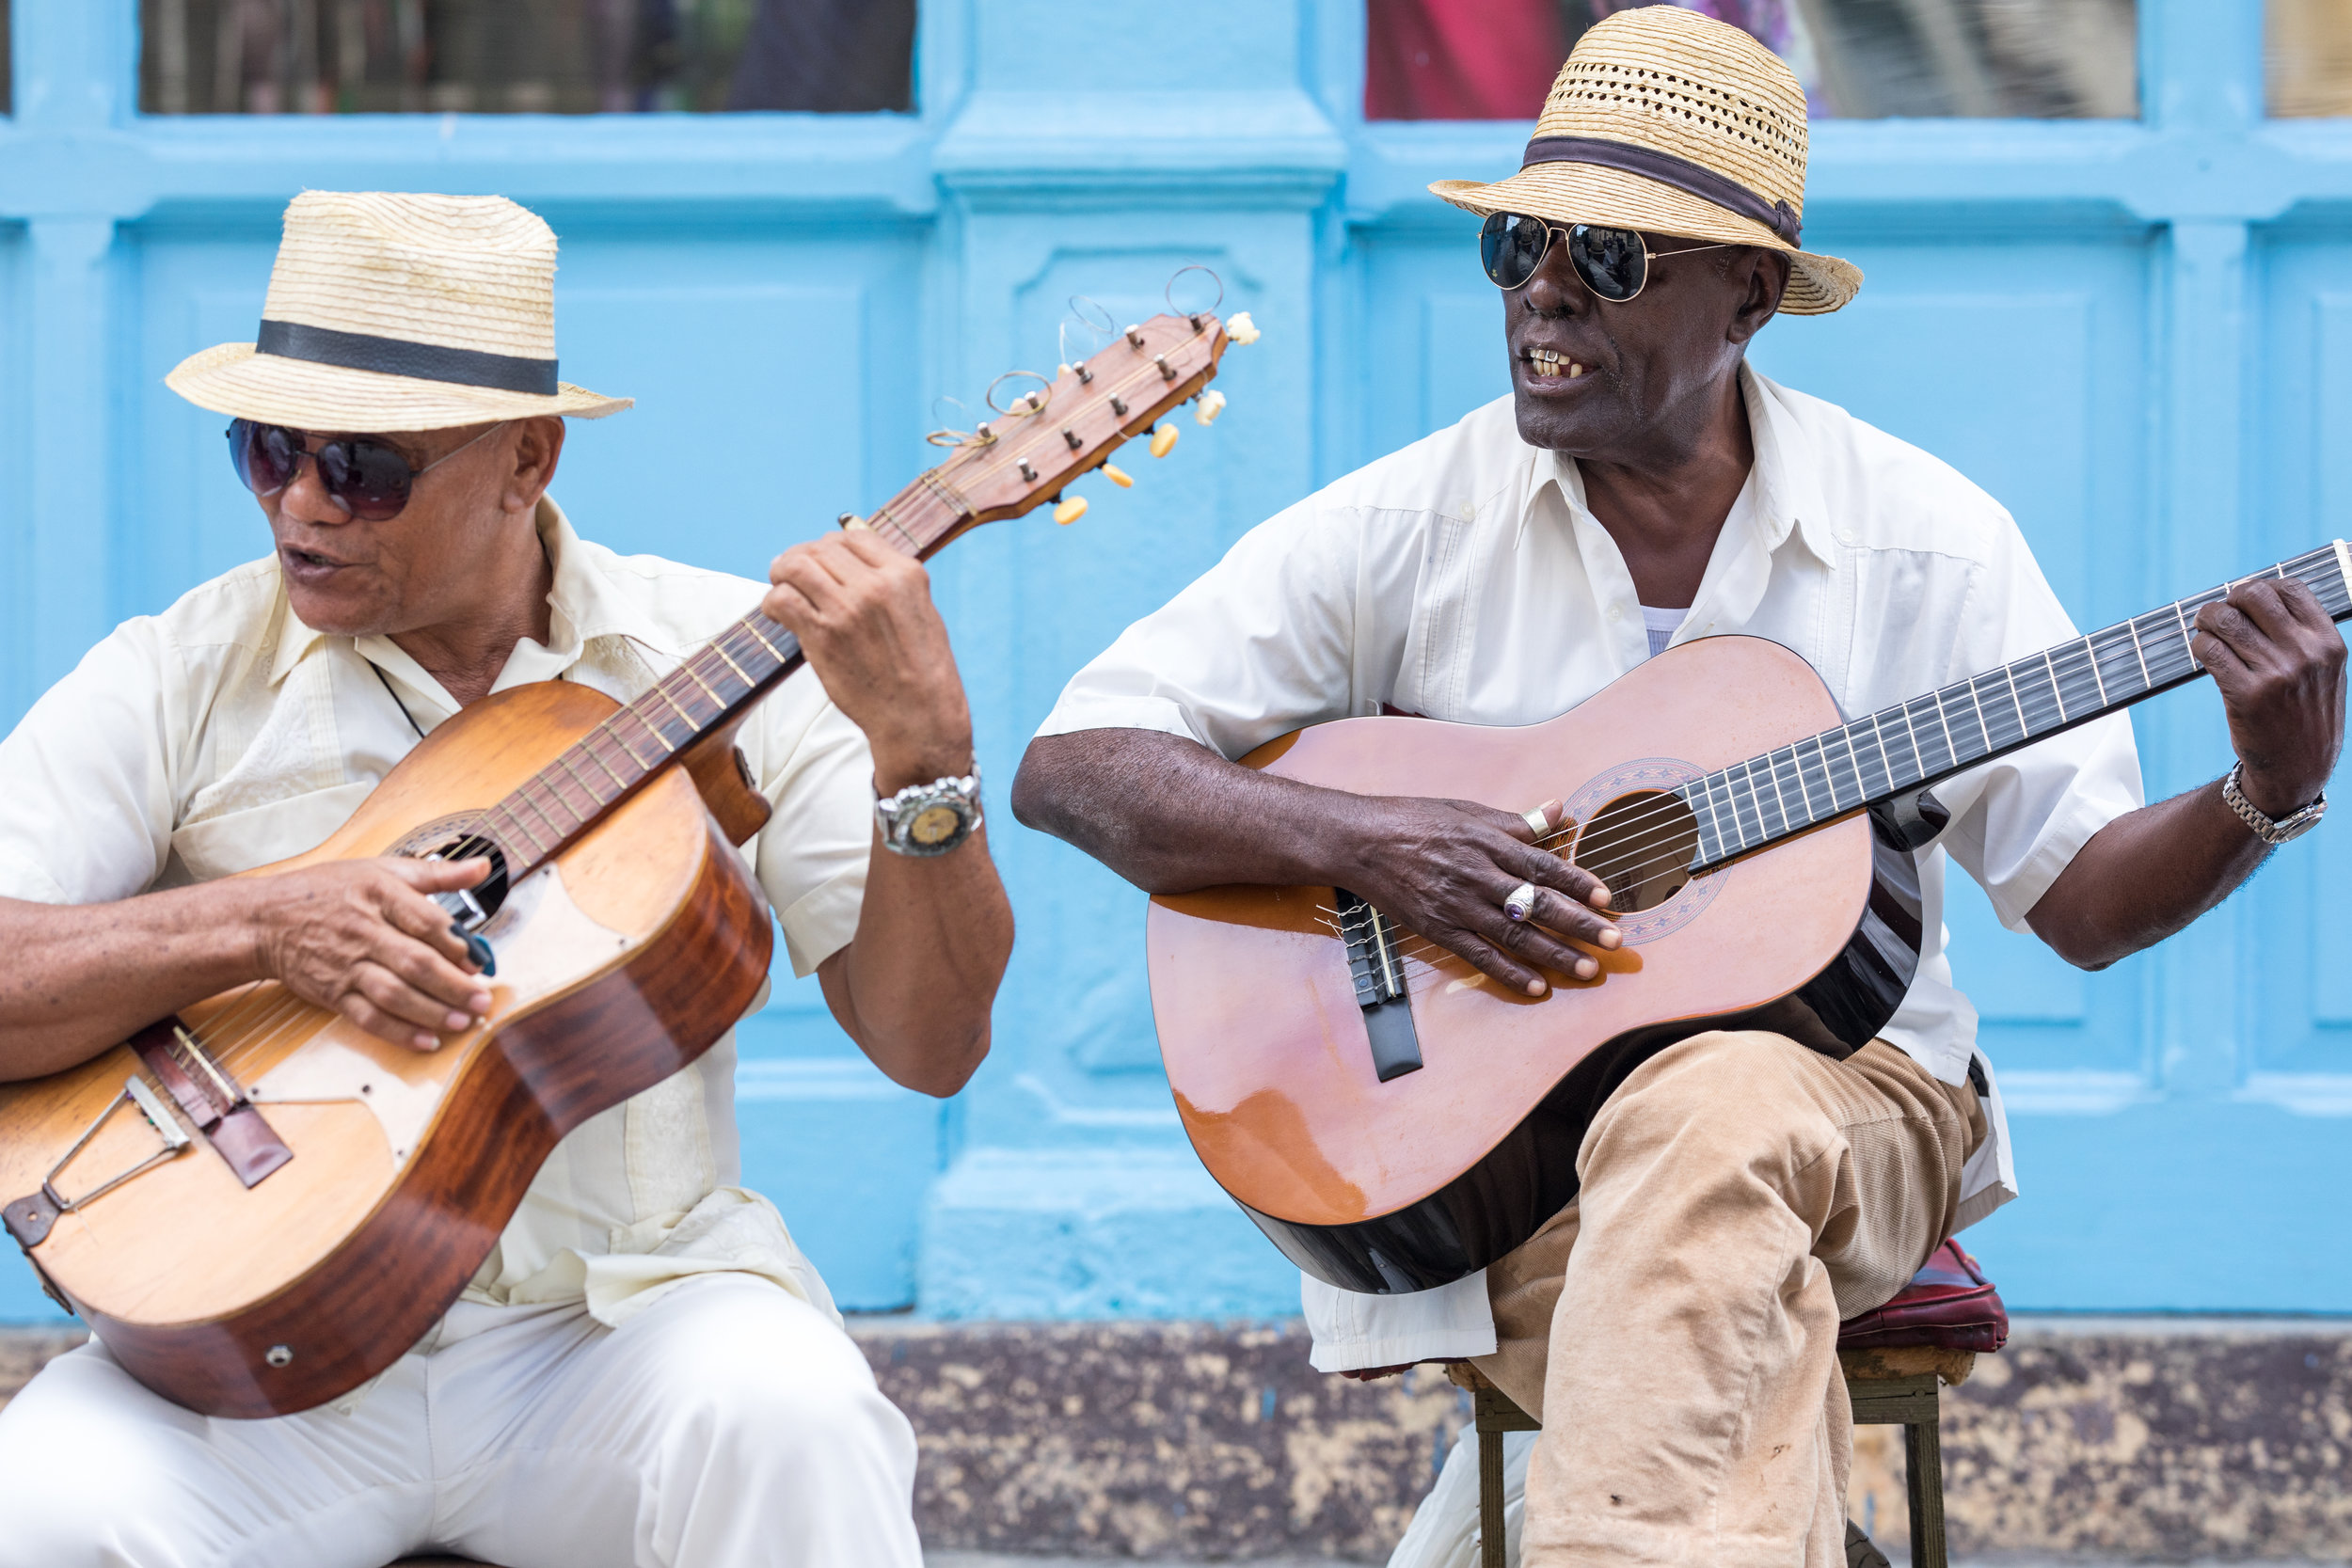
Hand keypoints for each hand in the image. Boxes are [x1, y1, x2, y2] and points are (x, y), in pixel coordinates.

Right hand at [250, 857, 493, 1051]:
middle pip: (415, 962)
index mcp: (378, 894)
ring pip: (394, 994)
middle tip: (483, 998)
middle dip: (454, 985)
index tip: (479, 961)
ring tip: (463, 1021)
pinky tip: (426, 1041)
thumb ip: (436, 873)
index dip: (457, 944)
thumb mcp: (380, 869)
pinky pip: (369, 1018)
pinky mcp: (333, 994)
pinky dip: (399, 1033)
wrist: (264, 920)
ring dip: (432, 1012)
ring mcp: (346, 966)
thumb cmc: (326, 891)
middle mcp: (363, 931)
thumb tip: (483, 866)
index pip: (426, 921)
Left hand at [763, 529, 974, 791]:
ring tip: (780, 586)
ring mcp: (848, 609)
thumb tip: (855, 552)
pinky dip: (773, 602)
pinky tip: (777, 613)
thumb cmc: (922, 670)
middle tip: (791, 573)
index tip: (822, 561)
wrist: (919, 717)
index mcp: (906, 575)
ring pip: (796, 565)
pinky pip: (782, 599)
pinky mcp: (823, 635)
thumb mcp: (921, 613)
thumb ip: (892, 582)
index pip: (855, 537)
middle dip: (802, 556)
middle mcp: (876, 585)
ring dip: (782, 573)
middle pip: (822, 547)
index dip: (832, 545)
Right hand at [1329, 795, 1616, 997]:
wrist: (1360, 842)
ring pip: (1515, 933)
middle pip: (1537, 902)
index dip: (1577, 882)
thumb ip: (1515, 820)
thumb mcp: (1466, 810)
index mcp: (1487, 841)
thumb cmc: (1414, 820)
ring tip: (1588, 967)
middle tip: (1614, 938)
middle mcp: (1476, 875)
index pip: (1542, 864)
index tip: (1606, 897)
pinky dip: (1508, 972)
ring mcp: (1457, 905)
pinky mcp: (1438, 928)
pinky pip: (1479, 955)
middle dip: (1579, 923)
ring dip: (1555, 953)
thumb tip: (1558, 809)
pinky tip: (1536, 986)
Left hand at [2192, 579, 2346, 818]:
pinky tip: (2203, 653)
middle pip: (2253, 595)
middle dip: (2228, 601)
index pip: (2289, 588)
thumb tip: (2258, 595)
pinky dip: (2199, 646)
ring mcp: (2276, 674)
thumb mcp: (2325, 671)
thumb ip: (2303, 636)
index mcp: (2329, 643)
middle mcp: (2306, 654)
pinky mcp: (2246, 695)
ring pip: (2225, 620)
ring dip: (2206, 621)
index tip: (2246, 604)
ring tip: (2205, 632)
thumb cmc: (2305, 714)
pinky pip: (2210, 650)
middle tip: (2218, 616)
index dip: (2260, 588)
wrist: (2299, 769)